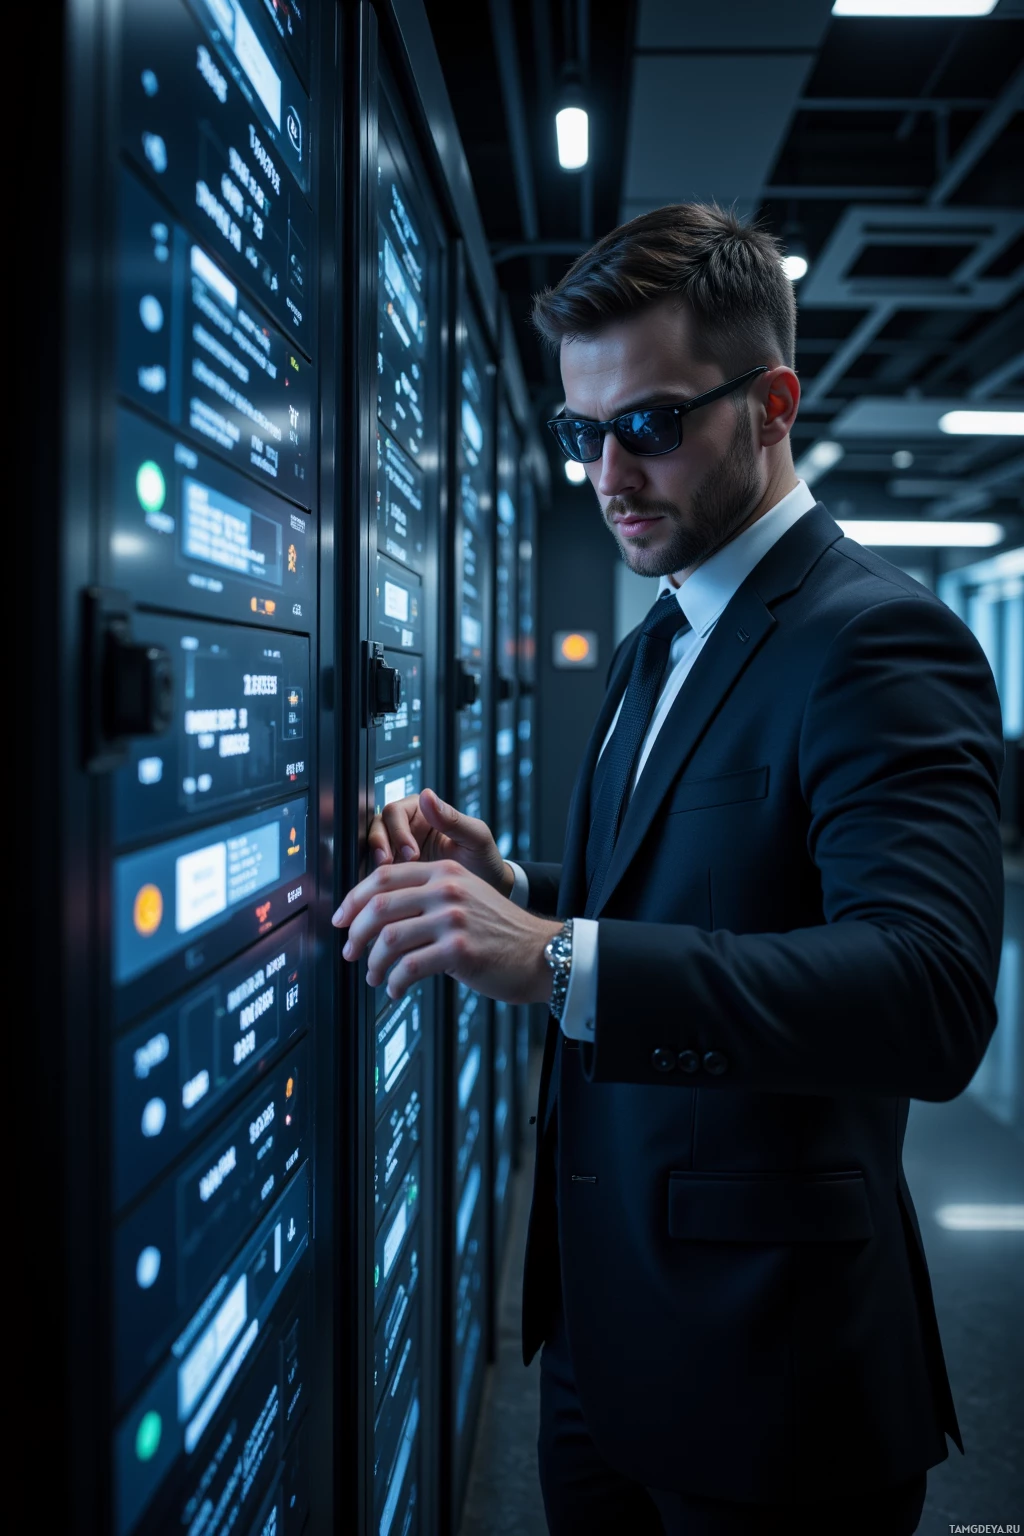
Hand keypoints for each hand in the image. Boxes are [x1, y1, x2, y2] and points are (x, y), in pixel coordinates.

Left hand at [333, 859, 559, 1004]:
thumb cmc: (501, 932)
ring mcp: (453, 919)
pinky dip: (394, 983)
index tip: (341, 919)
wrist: (541, 953)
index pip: (384, 877)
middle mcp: (447, 890)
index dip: (354, 899)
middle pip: (379, 906)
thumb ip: (429, 897)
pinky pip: (409, 968)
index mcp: (445, 872)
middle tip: (350, 951)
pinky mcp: (460, 950)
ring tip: (373, 976)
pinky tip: (395, 990)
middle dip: (355, 933)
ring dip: (372, 963)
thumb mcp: (467, 896)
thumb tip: (381, 917)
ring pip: (389, 939)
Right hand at [367, 786, 512, 894]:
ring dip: (375, 863)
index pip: (395, 812)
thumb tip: (428, 795)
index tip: (410, 854)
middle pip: (377, 828)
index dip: (397, 832)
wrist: (485, 891)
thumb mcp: (475, 838)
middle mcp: (408, 828)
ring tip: (387, 880)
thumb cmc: (483, 860)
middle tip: (390, 866)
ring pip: (372, 848)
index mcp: (424, 812)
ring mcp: (399, 850)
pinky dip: (378, 880)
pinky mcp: (396, 871)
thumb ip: (452, 818)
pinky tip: (386, 890)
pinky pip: (378, 872)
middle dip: (380, 846)